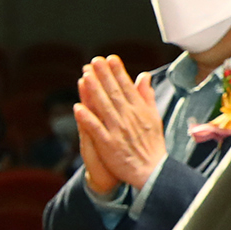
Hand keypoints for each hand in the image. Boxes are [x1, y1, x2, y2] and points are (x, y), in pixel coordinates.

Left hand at [76, 56, 163, 191]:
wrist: (151, 171)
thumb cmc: (151, 144)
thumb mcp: (153, 116)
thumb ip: (146, 95)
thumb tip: (143, 76)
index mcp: (139, 110)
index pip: (127, 88)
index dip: (118, 72)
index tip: (110, 58)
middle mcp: (128, 118)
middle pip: (114, 93)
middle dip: (104, 76)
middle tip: (95, 60)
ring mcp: (117, 130)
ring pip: (104, 107)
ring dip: (94, 91)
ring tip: (85, 76)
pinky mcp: (108, 144)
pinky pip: (96, 129)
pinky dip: (87, 118)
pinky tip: (77, 107)